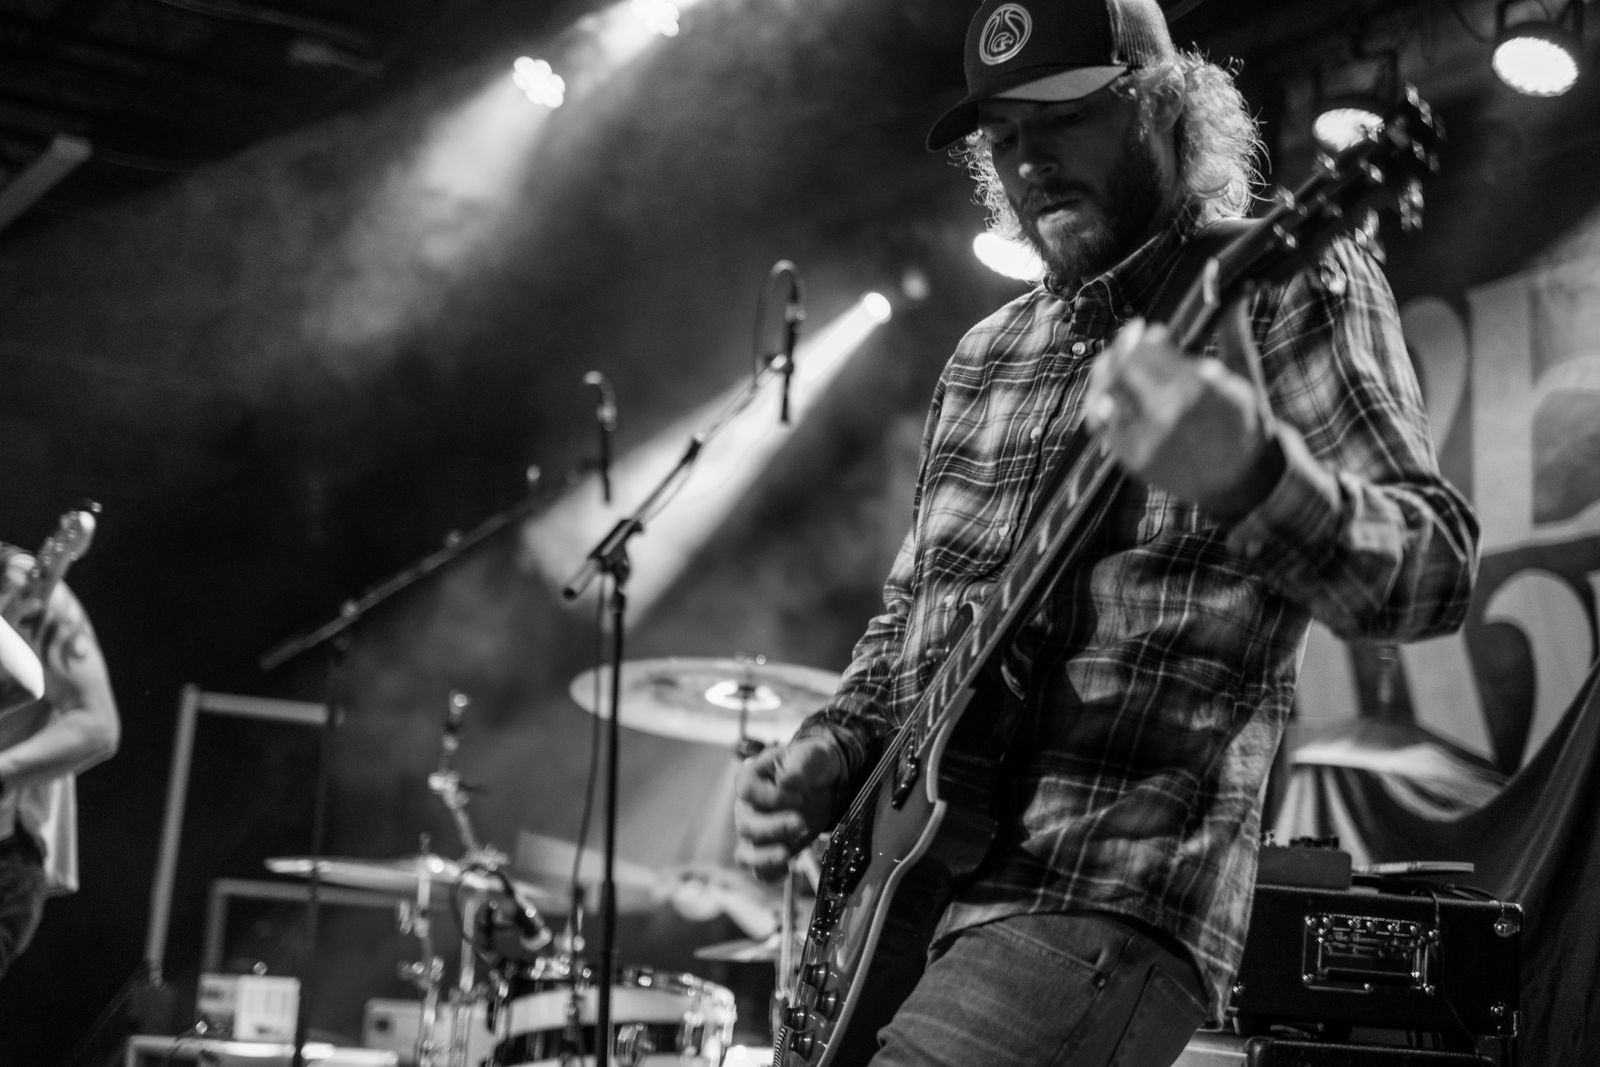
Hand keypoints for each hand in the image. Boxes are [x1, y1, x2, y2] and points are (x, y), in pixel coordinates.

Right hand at [733, 735, 843, 881]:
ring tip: (788, 855)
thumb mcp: (814, 755)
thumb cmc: (814, 763)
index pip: (747, 791)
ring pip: (746, 853)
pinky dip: (770, 873)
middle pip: (745, 825)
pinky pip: (760, 870)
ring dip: (765, 857)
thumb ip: (801, 765)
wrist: (827, 783)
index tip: (799, 796)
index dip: (771, 797)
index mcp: (752, 777)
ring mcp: (756, 831)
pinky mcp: (769, 849)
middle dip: (773, 828)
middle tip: (801, 823)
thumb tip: (786, 782)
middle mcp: (747, 806)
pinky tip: (788, 868)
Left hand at [1085, 318, 1275, 515]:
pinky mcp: (1132, 459)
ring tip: (1117, 366)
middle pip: (1119, 370)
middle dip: (1121, 351)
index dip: (1140, 337)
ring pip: (1104, 395)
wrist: (1241, 482)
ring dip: (1106, 374)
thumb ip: (1232, 333)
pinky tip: (1112, 394)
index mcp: (1196, 390)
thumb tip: (1234, 294)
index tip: (1146, 329)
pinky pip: (1103, 424)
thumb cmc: (1244, 424)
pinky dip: (1102, 403)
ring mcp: (1145, 440)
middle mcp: (1166, 415)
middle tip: (1128, 343)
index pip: (1147, 352)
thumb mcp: (1245, 377)